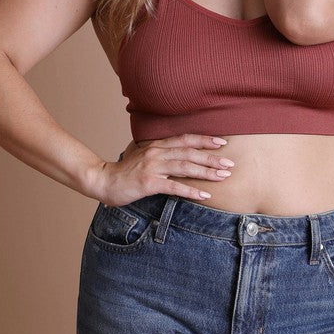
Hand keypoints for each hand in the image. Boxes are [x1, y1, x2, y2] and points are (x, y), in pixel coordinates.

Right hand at [89, 134, 234, 207]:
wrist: (103, 180)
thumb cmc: (126, 172)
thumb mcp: (144, 157)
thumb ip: (161, 154)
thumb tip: (180, 156)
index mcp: (157, 145)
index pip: (185, 139)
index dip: (204, 140)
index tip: (222, 142)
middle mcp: (157, 152)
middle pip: (189, 152)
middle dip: (212, 157)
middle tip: (230, 163)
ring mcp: (152, 167)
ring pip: (185, 167)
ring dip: (206, 171)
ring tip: (223, 176)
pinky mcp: (149, 182)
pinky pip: (174, 186)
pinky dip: (191, 190)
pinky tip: (205, 194)